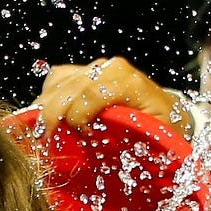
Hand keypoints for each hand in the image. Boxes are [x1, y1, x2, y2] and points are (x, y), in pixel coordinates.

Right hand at [32, 57, 184, 137]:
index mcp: (129, 82)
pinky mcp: (85, 70)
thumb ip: (130, 135)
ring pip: (58, 82)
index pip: (91, 93)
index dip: (78, 117)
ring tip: (44, 131)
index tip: (79, 137)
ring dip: (45, 107)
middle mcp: (111, 68)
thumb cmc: (163, 125)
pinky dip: (47, 97)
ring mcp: (96, 66)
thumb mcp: (155, 134)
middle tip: (46, 140)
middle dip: (53, 115)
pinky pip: (56, 79)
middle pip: (69, 88)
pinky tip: (48, 116)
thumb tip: (98, 144)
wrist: (166, 108)